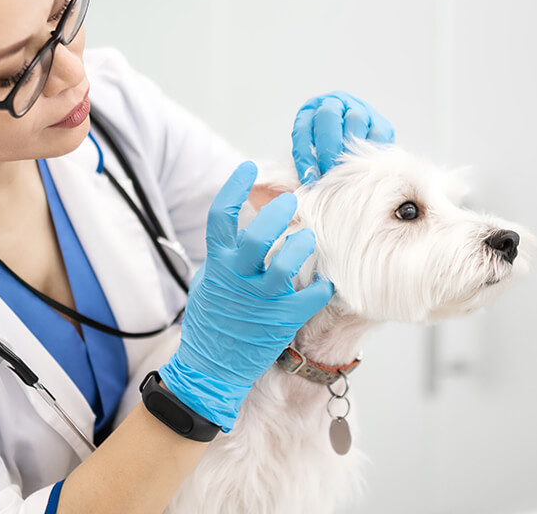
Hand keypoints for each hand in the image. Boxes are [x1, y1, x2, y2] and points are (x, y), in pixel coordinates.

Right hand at [157, 162, 334, 430]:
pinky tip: (328, 278)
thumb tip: (239, 224)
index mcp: (218, 263)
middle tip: (294, 199)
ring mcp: (261, 300)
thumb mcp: (208, 280)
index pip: (221, 215)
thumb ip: (224, 253)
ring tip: (309, 236)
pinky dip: (323, 284)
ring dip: (302, 244)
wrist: (211, 368)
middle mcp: (238, 278)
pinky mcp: (282, 320)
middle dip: (279, 212)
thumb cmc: (210, 321)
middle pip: (258, 236)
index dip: (234, 187)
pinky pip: (311, 296)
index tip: (249, 168)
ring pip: (286, 263)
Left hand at [291, 91, 395, 183]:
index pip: (302, 129)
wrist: (356, 142)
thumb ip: (309, 164)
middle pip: (328, 116)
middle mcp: (335, 102)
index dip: (304, 156)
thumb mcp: (312, 153)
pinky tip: (365, 166)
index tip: (309, 180)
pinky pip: (378, 133)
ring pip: (355, 119)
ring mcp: (360, 108)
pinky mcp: (381, 122)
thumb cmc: (327, 151)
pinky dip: (371, 151)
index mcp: (311, 110)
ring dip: (350, 147)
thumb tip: (310, 181)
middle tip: (328, 172)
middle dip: (327, 147)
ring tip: (346, 170)